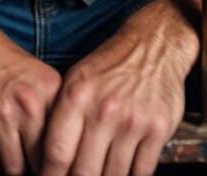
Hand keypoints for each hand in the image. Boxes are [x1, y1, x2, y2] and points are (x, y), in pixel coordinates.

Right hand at [0, 13, 61, 175]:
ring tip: (10, 154)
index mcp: (49, 91)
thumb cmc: (4, 64)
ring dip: (11, 166)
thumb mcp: (40, 78)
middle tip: (29, 163)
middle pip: (39, 160)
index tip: (53, 167)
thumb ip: (53, 111)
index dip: (56, 161)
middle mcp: (27, 103)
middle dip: (34, 166)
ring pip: (14, 168)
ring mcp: (0, 114)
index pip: (62, 143)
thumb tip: (63, 151)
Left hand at [39, 14, 194, 175]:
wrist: (153, 44)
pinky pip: (141, 172)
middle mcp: (104, 109)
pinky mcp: (158, 129)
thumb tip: (48, 160)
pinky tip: (122, 172)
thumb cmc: (110, 65)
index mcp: (77, 96)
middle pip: (83, 171)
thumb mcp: (76, 79)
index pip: (57, 153)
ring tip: (98, 174)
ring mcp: (133, 121)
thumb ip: (61, 117)